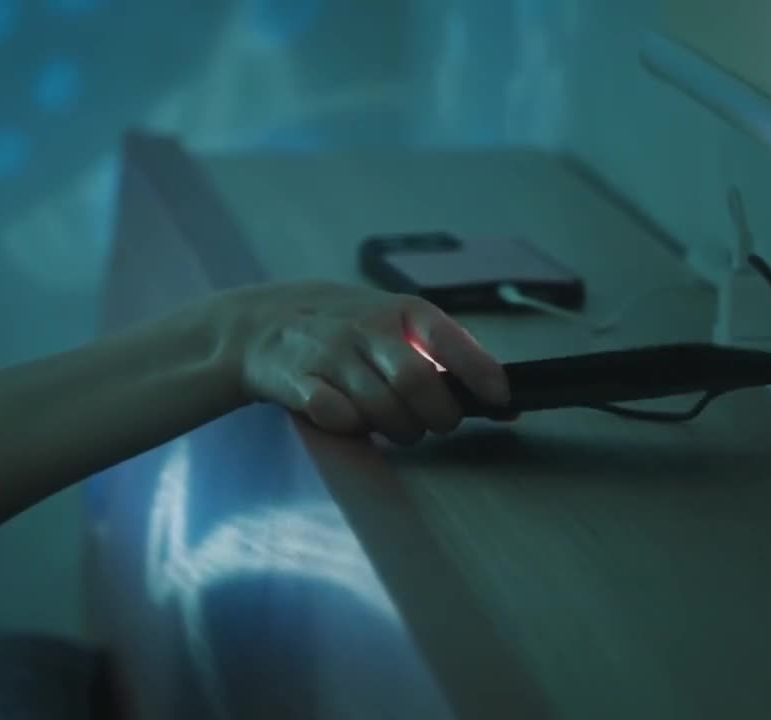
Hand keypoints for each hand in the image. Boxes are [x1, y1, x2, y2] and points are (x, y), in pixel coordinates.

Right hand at [215, 281, 511, 443]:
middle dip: (436, 417)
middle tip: (436, 425)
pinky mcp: (298, 380)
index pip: (448, 339)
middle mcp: (366, 326)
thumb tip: (507, 403)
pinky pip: (337, 417)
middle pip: (417, 383)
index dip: (480, 371)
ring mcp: (330, 353)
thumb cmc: (348, 328)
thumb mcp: (395, 325)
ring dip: (399, 429)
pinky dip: (352, 427)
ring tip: (398, 427)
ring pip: (380, 407)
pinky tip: (353, 419)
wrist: (264, 323)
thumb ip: (445, 356)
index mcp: (400, 310)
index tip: (500, 399)